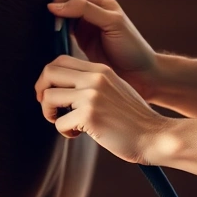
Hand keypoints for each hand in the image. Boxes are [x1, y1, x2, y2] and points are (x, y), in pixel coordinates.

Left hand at [35, 55, 175, 164]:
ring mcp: (92, 95)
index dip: (48, 78)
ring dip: (50, 114)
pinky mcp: (90, 115)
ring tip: (67, 124)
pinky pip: (59, 123)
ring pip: (49, 97)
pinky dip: (65, 132)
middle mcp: (95, 78)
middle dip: (41, 91)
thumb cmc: (133, 119)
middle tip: (50, 109)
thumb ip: (93, 84)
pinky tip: (80, 134)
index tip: (51, 94)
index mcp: (100, 70)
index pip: (60, 61)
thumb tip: (63, 87)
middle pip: (49, 72)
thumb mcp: (114, 90)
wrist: (155, 136)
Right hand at [47, 0, 161, 97]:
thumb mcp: (111, 23)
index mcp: (101, 4)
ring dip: (54, 24)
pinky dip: (57, 36)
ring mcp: (87, 28)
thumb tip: (56, 6)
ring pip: (63, 19)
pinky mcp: (83, 43)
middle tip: (47, 24)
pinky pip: (65, 35)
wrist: (142, 75)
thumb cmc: (131, 48)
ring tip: (48, 33)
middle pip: (65, 5)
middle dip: (54, 11)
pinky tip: (52, 42)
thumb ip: (86, 10)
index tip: (49, 11)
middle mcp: (92, 13)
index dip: (60, 0)